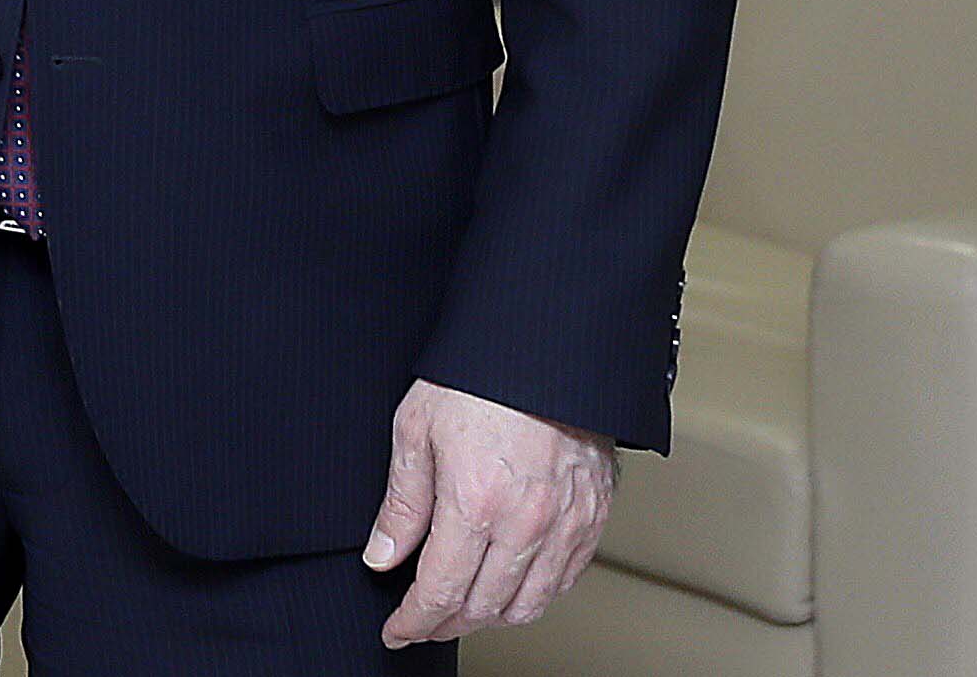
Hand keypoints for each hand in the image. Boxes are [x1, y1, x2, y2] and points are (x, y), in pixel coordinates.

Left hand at [366, 379, 618, 645]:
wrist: (544, 347)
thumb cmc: (476, 377)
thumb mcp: (416, 430)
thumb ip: (402, 504)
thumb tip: (382, 556)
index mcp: (475, 501)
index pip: (440, 591)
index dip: (414, 621)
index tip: (397, 630)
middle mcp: (526, 524)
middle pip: (483, 607)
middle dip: (446, 623)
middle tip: (421, 621)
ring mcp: (566, 525)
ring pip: (528, 605)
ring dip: (489, 616)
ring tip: (461, 607)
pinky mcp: (593, 519)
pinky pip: (563, 582)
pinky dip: (532, 596)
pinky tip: (508, 585)